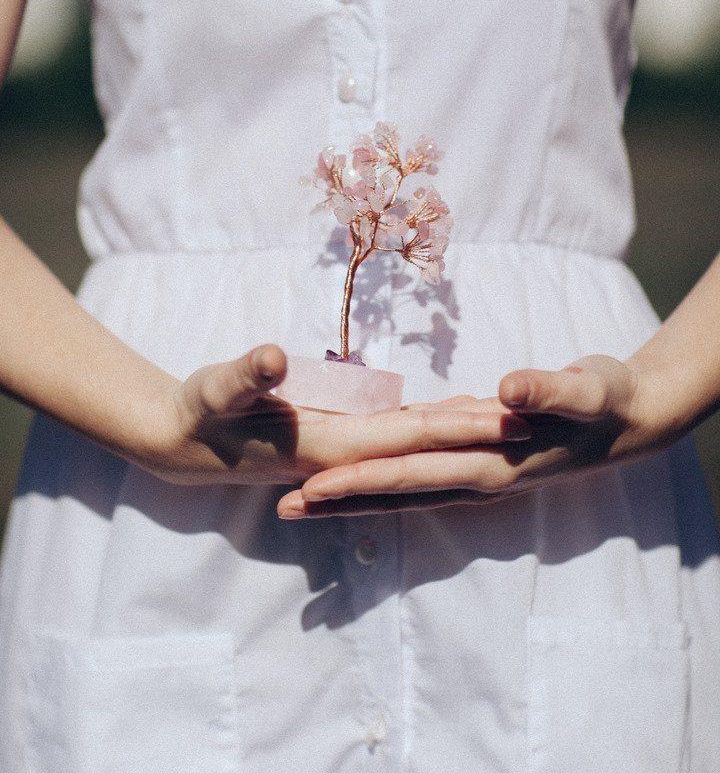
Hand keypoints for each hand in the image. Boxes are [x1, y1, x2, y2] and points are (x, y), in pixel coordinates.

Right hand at [136, 343, 532, 486]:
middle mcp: (346, 457)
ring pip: (417, 445)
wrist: (178, 446)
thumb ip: (245, 375)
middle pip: (428, 445)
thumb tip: (271, 358)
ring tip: (511, 420)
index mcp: (328, 447)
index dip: (460, 424)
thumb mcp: (215, 388)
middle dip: (479, 434)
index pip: (409, 435)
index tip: (509, 415)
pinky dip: (430, 428)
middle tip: (540, 419)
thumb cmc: (197, 410)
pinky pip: (396, 438)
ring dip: (461, 435)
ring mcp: (344, 454)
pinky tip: (451, 413)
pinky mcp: (336, 443)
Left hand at [276, 354, 680, 517]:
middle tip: (283, 508)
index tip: (312, 488)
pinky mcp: (477, 459)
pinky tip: (359, 473)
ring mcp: (475, 472)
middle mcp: (476, 477)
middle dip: (340, 499)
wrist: (632, 418)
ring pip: (403, 489)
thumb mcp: (587, 390)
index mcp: (492, 462)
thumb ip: (547, 392)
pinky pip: (422, 473)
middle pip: (395, 491)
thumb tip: (507, 391)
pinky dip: (386, 477)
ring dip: (355, 495)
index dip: (362, 480)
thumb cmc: (609, 400)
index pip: (413, 473)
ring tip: (304, 501)